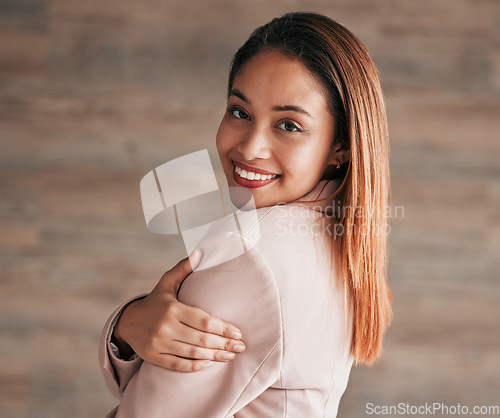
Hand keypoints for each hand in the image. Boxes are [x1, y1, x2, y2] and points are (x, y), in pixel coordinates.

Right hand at [112, 249, 245, 371]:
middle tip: (241, 347)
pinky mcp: (153, 357)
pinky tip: (209, 365)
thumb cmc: (155, 301)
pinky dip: (194, 367)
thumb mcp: (166, 282)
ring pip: (192, 353)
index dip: (222, 328)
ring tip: (231, 356)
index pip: (203, 320)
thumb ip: (184, 268)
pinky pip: (177, 365)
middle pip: (201, 339)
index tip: (238, 332)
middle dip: (224, 344)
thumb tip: (200, 252)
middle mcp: (165, 327)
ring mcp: (159, 343)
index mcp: (172, 308)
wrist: (128, 322)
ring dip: (214, 356)